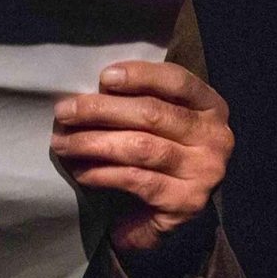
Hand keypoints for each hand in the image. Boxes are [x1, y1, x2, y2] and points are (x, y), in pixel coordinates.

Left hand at [50, 61, 233, 252]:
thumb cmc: (164, 143)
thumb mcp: (164, 114)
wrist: (183, 200)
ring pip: (140, 148)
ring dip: (93, 143)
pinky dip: (103, 173)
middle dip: (100, 110)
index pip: (177, 81)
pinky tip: (81, 171)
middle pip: (151, 114)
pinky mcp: (187, 202)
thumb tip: (98, 84)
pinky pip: (136, 180)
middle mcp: (214, 137)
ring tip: (62, 143)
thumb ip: (140, 97)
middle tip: (63, 113)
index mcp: (210, 105)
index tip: (104, 77)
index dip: (140, 76)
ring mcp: (203, 171)